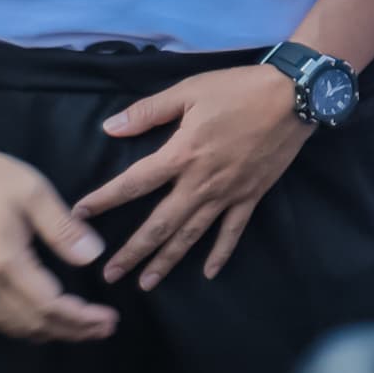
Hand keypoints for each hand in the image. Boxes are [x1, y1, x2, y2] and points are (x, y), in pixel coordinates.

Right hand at [0, 137, 114, 342]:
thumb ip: (64, 229)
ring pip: (14, 326)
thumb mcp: (36, 193)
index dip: (81, 318)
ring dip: (50, 332)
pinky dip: (24, 327)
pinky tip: (44, 323)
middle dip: (73, 330)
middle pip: (33, 322)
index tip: (110, 318)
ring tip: (83, 329)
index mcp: (4, 260)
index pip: (49, 305)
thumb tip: (93, 257)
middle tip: (106, 328)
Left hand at [79, 60, 315, 289]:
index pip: (134, 184)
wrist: (293, 97)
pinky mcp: (250, 196)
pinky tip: (208, 273)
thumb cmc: (238, 89)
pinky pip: (232, 232)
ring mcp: (228, 194)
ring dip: (167, 261)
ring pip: (191, 235)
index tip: (80, 214)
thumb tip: (110, 127)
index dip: (105, 199)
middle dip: (133, 251)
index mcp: (181, 154)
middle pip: (160, 224)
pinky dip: (220, 254)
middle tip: (110, 274)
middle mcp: (201, 182)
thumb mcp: (188, 91)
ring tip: (146, 283)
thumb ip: (148, 112)